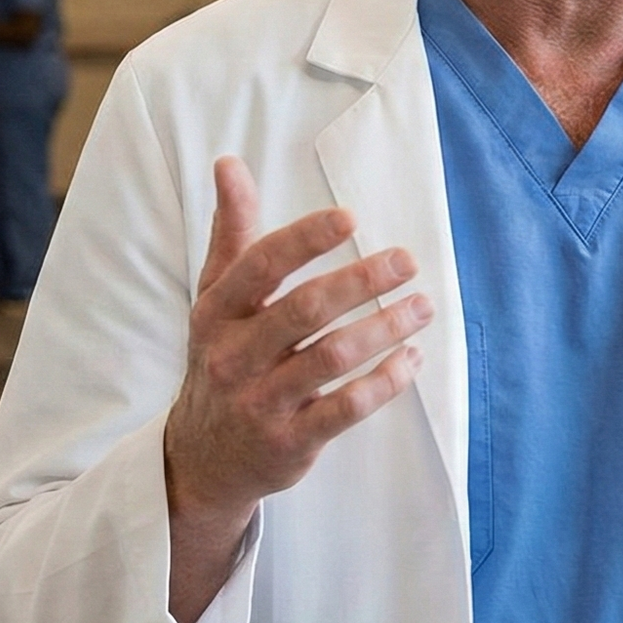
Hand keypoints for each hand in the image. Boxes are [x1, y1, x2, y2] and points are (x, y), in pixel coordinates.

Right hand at [163, 157, 432, 622]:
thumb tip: (229, 163)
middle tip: (406, 261)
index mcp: (218, 312)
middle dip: (361, 280)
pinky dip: (384, 382)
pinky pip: (345, 409)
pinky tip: (411, 358)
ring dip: (385, 328)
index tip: (350, 217)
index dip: (305, 239)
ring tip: (423, 307)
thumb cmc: (221, 359)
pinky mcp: (290, 442)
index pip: (261, 266)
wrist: (199, 459)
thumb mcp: (216, 298)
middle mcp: (234, 356)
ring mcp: (260, 402)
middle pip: (304, 309)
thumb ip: (232, 232)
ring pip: (330, 357)